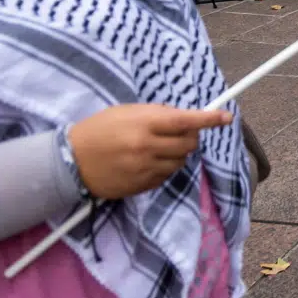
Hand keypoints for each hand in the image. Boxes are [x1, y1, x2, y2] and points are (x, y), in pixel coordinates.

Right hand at [67, 104, 232, 199]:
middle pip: (189, 143)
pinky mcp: (142, 185)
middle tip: (180, 132)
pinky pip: (167, 176)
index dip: (208, 119)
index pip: (185, 121)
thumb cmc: (100, 129)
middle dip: (191, 136)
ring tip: (157, 147)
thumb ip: (157, 114)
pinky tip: (148, 161)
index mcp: (143, 123)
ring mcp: (145, 169)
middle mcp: (147, 147)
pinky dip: (165, 167)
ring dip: (177, 153)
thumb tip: (185, 118)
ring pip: (181, 161)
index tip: (225, 117)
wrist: (72, 161)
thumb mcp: (126, 112)